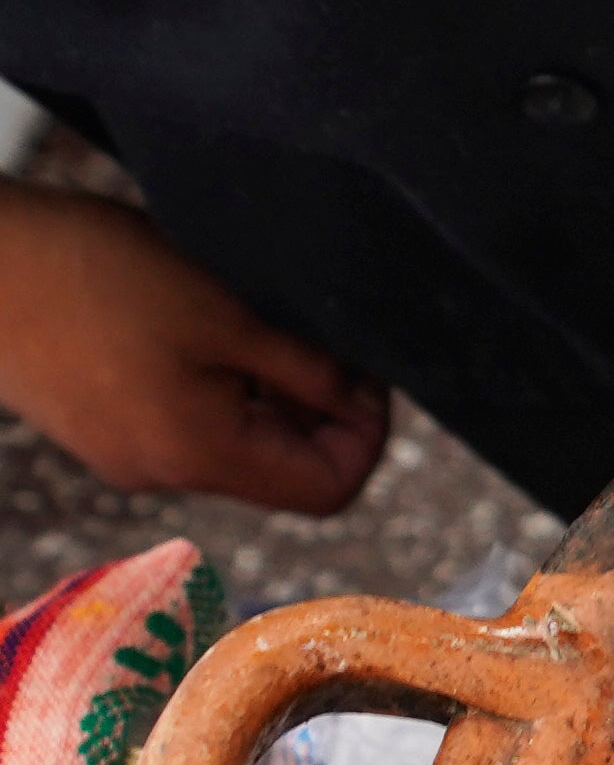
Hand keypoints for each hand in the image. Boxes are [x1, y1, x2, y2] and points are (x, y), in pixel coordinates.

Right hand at [0, 185, 385, 513]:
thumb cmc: (94, 272)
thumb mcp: (226, 314)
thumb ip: (307, 370)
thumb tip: (362, 401)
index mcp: (202, 457)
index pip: (328, 491)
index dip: (367, 437)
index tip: (368, 375)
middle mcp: (162, 474)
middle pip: (282, 470)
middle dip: (320, 412)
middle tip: (325, 340)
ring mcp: (122, 454)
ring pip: (234, 443)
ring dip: (268, 395)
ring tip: (261, 325)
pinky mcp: (94, 425)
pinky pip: (182, 423)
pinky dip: (217, 388)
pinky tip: (203, 327)